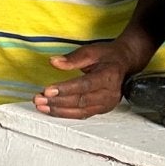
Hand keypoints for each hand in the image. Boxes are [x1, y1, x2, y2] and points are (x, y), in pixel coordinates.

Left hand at [34, 31, 151, 118]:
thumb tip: (54, 62)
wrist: (125, 63)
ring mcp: (106, 104)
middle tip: (39, 99)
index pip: (85, 85)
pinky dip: (65, 113)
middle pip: (81, 101)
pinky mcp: (101, 109)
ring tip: (41, 106)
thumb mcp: (92, 50)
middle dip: (57, 102)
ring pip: (80, 111)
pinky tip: (51, 110)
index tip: (48, 89)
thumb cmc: (109, 56)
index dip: (66, 89)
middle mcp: (110, 94)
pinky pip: (82, 115)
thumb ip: (73, 58)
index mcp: (109, 76)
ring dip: (58, 110)